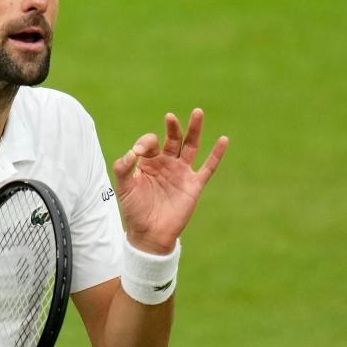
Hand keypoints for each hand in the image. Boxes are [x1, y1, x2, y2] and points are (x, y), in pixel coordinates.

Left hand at [112, 108, 227, 253]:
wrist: (148, 234)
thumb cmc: (134, 210)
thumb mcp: (123, 188)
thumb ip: (123, 168)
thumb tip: (131, 152)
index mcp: (149, 162)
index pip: (151, 143)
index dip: (145, 143)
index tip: (138, 152)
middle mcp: (167, 163)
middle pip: (173, 139)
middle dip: (173, 128)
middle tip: (170, 117)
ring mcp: (181, 173)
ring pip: (191, 146)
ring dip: (194, 130)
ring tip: (198, 112)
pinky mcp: (194, 185)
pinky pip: (208, 167)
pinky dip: (217, 154)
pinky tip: (223, 139)